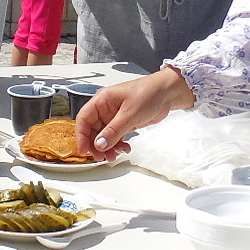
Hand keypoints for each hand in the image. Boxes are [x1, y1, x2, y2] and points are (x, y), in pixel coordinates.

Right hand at [76, 66, 197, 157]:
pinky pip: (115, 136)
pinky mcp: (124, 122)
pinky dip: (118, 144)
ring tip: (114, 156)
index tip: (84, 150)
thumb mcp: (129, 114)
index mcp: (102, 100)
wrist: (168, 93)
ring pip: (104, 136)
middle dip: (96, 145)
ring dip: (108, 147)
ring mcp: (115, 116)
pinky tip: (124, 149)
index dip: (81, 136)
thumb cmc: (149, 93)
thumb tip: (100, 144)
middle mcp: (106, 108)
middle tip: (102, 157)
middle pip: (92, 130)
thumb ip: (113, 131)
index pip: (83, 119)